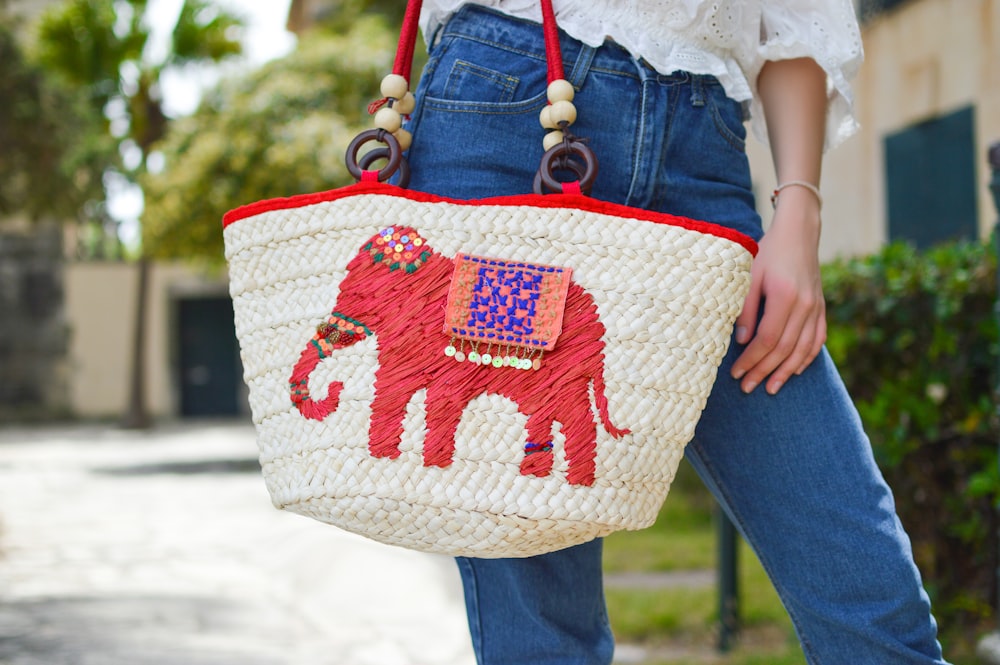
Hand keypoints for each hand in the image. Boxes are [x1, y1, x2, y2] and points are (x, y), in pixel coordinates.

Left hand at [730, 190, 825, 394]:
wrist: (799, 233)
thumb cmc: (768, 253)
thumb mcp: (749, 276)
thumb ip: (745, 309)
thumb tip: (741, 342)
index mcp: (784, 297)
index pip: (767, 339)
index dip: (751, 360)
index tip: (736, 373)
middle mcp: (805, 305)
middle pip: (784, 349)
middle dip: (764, 371)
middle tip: (747, 387)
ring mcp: (816, 308)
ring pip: (803, 349)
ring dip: (786, 372)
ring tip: (771, 388)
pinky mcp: (821, 308)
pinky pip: (817, 339)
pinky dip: (806, 357)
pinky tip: (795, 370)